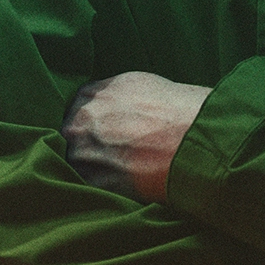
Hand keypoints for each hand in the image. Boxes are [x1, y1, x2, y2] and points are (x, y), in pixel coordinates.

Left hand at [61, 71, 212, 202]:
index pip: (78, 106)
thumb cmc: (173, 108)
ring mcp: (85, 151)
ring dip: (93, 162)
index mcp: (91, 94)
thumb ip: (111, 94)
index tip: (103, 127)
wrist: (191, 136)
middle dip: (89, 139)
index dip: (93, 118)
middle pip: (74, 133)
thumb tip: (104, 103)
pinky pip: (88, 181)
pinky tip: (122, 177)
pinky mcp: (95, 180)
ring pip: (78, 159)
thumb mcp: (137, 83)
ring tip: (120, 164)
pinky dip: (102, 181)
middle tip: (112, 147)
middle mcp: (82, 120)